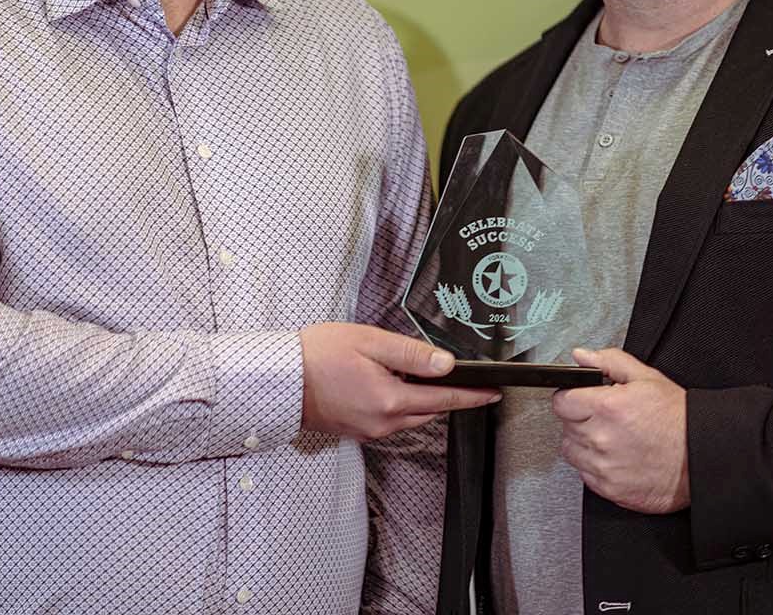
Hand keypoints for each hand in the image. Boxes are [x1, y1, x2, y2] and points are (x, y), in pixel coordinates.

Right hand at [298, 323, 500, 440]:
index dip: (473, 396)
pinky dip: (402, 405)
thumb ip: (411, 354)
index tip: (494, 393)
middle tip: (465, 379)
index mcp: (390, 400)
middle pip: (430, 411)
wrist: (279, 380)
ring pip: (411, 418)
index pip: (445, 399)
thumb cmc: (317, 355)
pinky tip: (393, 386)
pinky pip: (391, 421)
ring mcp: (369, 430)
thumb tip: (447, 364)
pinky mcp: (356, 431)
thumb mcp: (369, 342)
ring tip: (424, 376)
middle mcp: (382, 423)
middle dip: (450, 397)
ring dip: (424, 401)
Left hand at [551, 347, 689, 513]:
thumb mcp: (647, 378)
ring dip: (584, 443)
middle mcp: (601, 438)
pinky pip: (585, 474)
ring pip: (572, 451)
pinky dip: (595, 466)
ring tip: (610, 438)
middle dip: (581, 418)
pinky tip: (615, 457)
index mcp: (607, 407)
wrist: (701, 456)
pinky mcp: (609, 489)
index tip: (580, 400)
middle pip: (566, 425)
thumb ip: (609, 362)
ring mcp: (604, 466)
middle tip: (604, 418)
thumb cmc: (678, 420)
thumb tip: (582, 356)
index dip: (571, 397)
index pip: (562, 401)